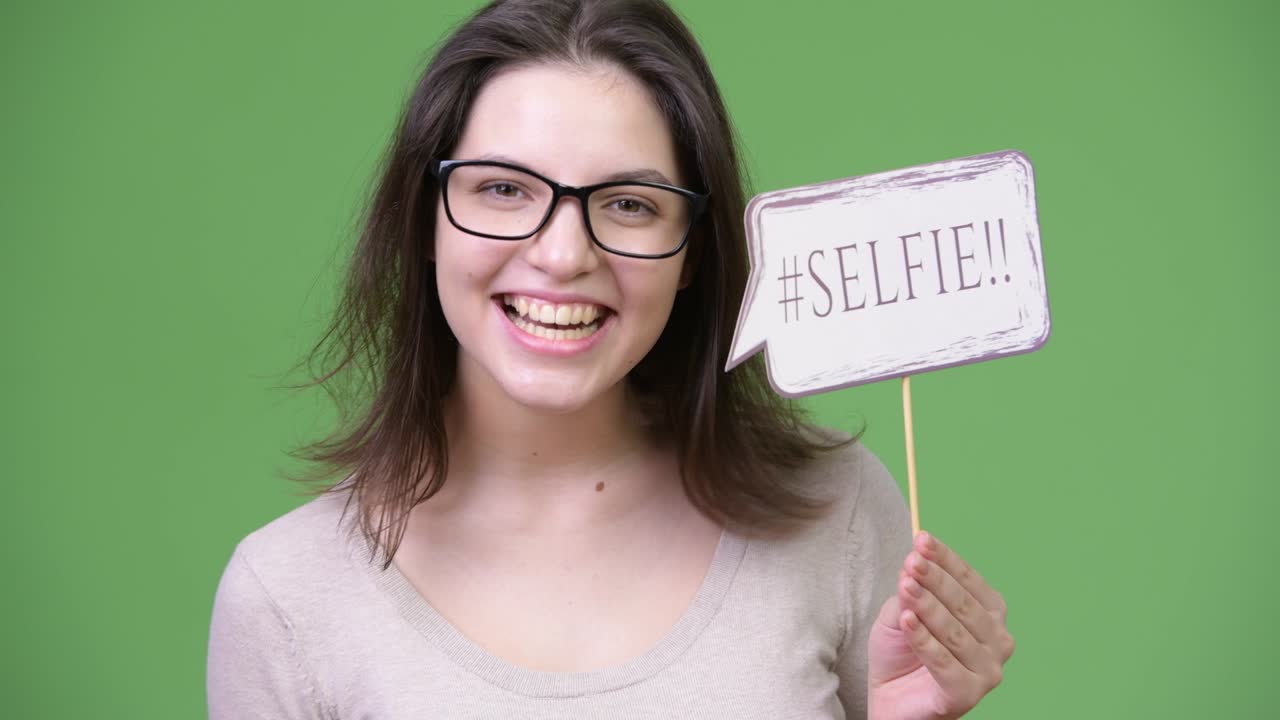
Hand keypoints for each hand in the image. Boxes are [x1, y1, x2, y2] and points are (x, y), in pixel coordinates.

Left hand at [866, 532, 1013, 719]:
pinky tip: (908, 620)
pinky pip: (944, 663)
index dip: (945, 559)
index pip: (969, 580)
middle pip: (964, 604)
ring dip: (929, 606)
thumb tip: (914, 564)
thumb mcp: (901, 612)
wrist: (891, 698)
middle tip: (912, 561)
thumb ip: (910, 592)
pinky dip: (924, 640)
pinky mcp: (968, 694)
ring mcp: (988, 670)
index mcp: (989, 615)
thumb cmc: (903, 652)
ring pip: (955, 632)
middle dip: (936, 580)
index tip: (922, 540)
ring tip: (906, 585)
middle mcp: (998, 641)